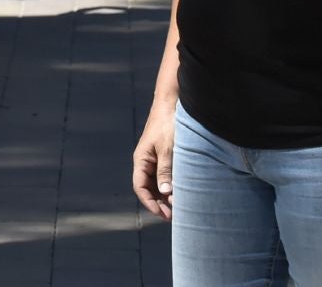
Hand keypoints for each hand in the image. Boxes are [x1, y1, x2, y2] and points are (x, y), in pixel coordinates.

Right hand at [132, 99, 175, 219]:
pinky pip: (166, 175)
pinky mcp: (166, 156)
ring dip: (166, 196)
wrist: (172, 104)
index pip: (140, 187)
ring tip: (179, 207)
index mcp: (141, 160)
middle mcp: (147, 162)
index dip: (149, 202)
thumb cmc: (167, 125)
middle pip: (149, 188)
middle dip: (159, 203)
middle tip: (173, 216)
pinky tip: (182, 192)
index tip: (162, 214)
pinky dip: (172, 185)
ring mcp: (156, 159)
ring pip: (158, 183)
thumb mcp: (167, 149)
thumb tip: (166, 194)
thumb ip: (165, 171)